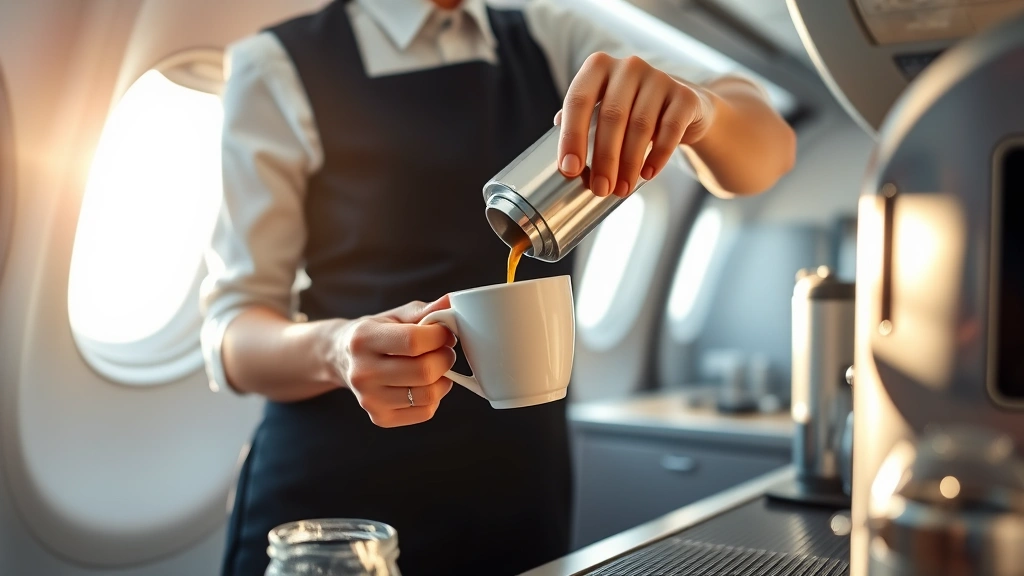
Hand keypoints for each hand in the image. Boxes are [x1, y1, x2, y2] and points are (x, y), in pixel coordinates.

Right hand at [335, 297, 456, 427]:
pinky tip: (425, 384)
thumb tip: (452, 301)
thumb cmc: (376, 333)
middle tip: (444, 350)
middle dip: (445, 358)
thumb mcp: (396, 316)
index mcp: (363, 338)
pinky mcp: (379, 417)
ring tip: (436, 366)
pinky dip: (434, 398)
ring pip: (427, 395)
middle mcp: (362, 371)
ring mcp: (369, 399)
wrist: (342, 358)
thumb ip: (425, 310)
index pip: (414, 341)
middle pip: (424, 371)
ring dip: (443, 379)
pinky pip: (424, 412)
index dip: (439, 336)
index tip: (443, 332)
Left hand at [556, 52, 715, 197]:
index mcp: (598, 67)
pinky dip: (658, 155)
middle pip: (611, 116)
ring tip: (622, 188)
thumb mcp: (601, 111)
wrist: (681, 109)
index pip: (578, 100)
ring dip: (629, 163)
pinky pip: (670, 129)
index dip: (572, 137)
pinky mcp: (685, 96)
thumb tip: (566, 161)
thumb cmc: (630, 112)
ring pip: (640, 126)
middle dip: (604, 158)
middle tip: (600, 189)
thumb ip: (580, 126)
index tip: (570, 170)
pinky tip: (648, 174)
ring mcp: (659, 78)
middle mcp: (628, 67)